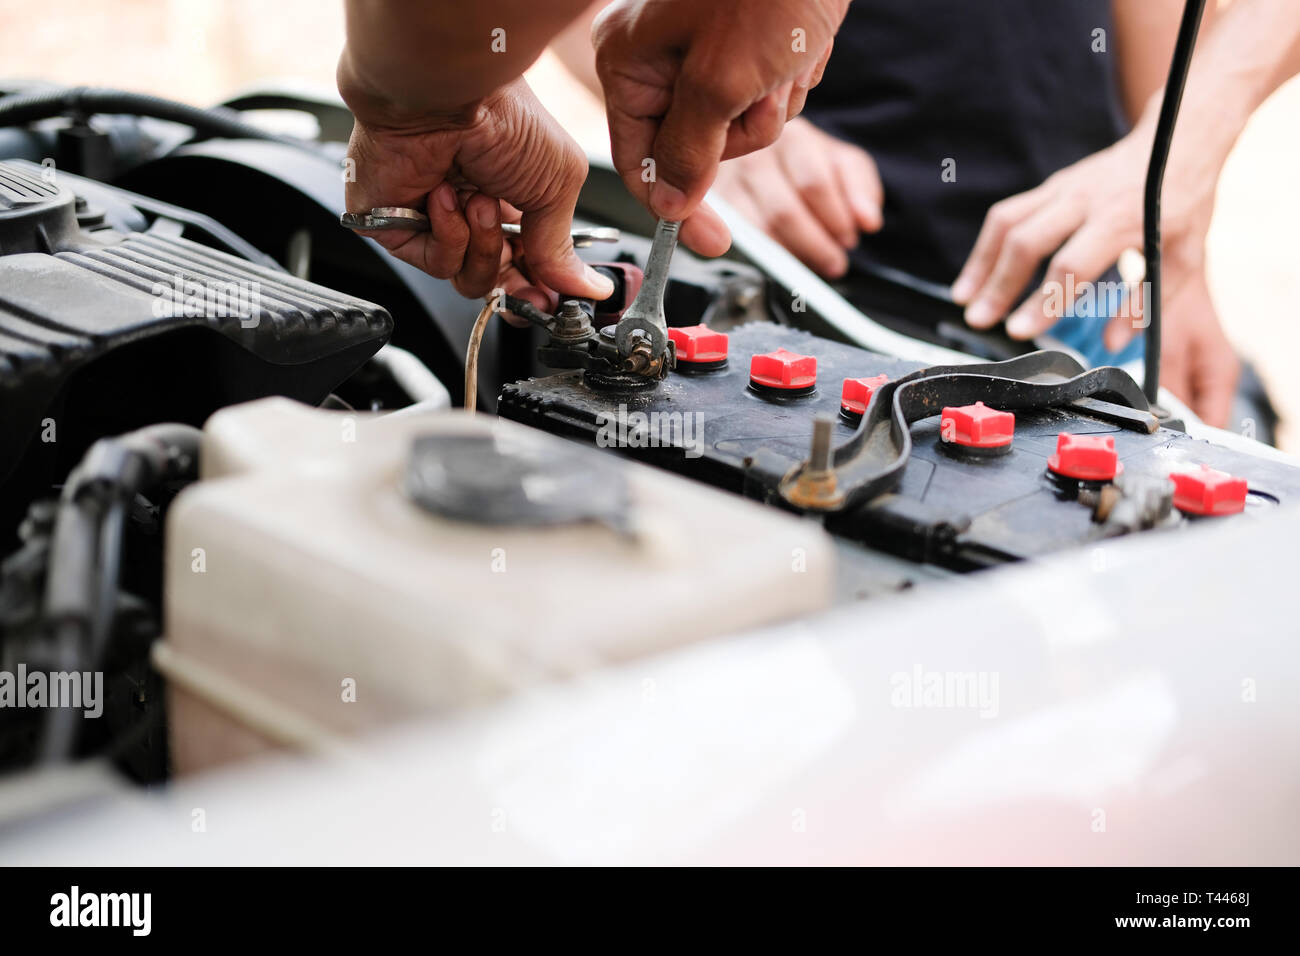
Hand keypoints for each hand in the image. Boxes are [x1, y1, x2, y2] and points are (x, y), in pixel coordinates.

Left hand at [342, 77, 613, 307]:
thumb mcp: (556, 184)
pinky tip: (445, 197)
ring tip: (481, 203)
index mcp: (514, 195)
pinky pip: (434, 262)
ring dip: (484, 246)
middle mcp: (473, 208)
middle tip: (530, 291)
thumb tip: (590, 289)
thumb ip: (562, 247)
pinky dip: (449, 235)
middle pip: (498, 278)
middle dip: (516, 285)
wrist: (443, 94)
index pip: (528, 260)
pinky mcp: (396, 227)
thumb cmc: (501, 117)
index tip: (557, 302)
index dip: (543, 285)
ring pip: (468, 277)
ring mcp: (433, 219)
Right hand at [593, 0, 847, 249]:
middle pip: (698, 146)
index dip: (677, 205)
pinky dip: (793, 77)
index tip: (713, 240)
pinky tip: (798, 42)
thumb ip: (690, 152)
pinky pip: (768, 94)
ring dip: (774, 103)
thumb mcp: (720, 82)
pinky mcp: (748, 43)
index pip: (640, 161)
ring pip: (741, 124)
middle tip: (760, 84)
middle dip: (743, 127)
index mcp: (631, 63)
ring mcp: (706, 50)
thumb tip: (670, 205)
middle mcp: (661, 58)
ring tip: (783, 54)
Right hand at [713, 117, 881, 277]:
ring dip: (790, 256)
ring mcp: (727, 183)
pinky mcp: (711, 211)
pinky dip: (763, 259)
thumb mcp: (838, 163)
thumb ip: (859, 186)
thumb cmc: (800, 162)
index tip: (848, 239)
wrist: (752, 149)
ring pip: (758, 231)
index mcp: (791, 138)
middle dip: (816, 245)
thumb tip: (868, 221)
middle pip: (784, 211)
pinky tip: (781, 263)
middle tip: (834, 262)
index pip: (813, 183)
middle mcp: (753, 157)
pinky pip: (738, 243)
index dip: (835, 219)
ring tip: (812, 266)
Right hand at [949, 109, 1238, 423]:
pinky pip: (1007, 214)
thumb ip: (1146, 302)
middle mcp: (1086, 200)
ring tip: (965, 300)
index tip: (1020, 331)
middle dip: (998, 286)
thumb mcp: (1184, 256)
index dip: (1042, 301)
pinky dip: (986, 246)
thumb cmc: (1183, 203)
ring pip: (1007, 223)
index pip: (1071, 265)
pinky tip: (975, 275)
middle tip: (980, 321)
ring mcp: (1063, 188)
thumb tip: (1112, 344)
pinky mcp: (1050, 186)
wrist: (1179, 137)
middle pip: (1027, 242)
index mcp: (1123, 219)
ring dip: (981, 264)